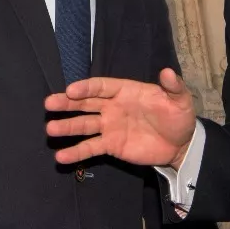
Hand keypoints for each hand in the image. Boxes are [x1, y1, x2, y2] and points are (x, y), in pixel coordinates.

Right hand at [43, 67, 196, 166]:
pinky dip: (76, 153)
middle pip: (86, 103)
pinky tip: (61, 157)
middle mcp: (112, 107)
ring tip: (50, 130)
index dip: (86, 88)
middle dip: (67, 103)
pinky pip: (90, 148)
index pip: (101, 87)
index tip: (70, 90)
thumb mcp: (180, 100)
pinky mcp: (111, 146)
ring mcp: (109, 127)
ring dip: (67, 127)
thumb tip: (169, 71)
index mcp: (125, 91)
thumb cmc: (178, 117)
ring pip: (84, 125)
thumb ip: (173, 86)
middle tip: (49, 104)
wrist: (180, 145)